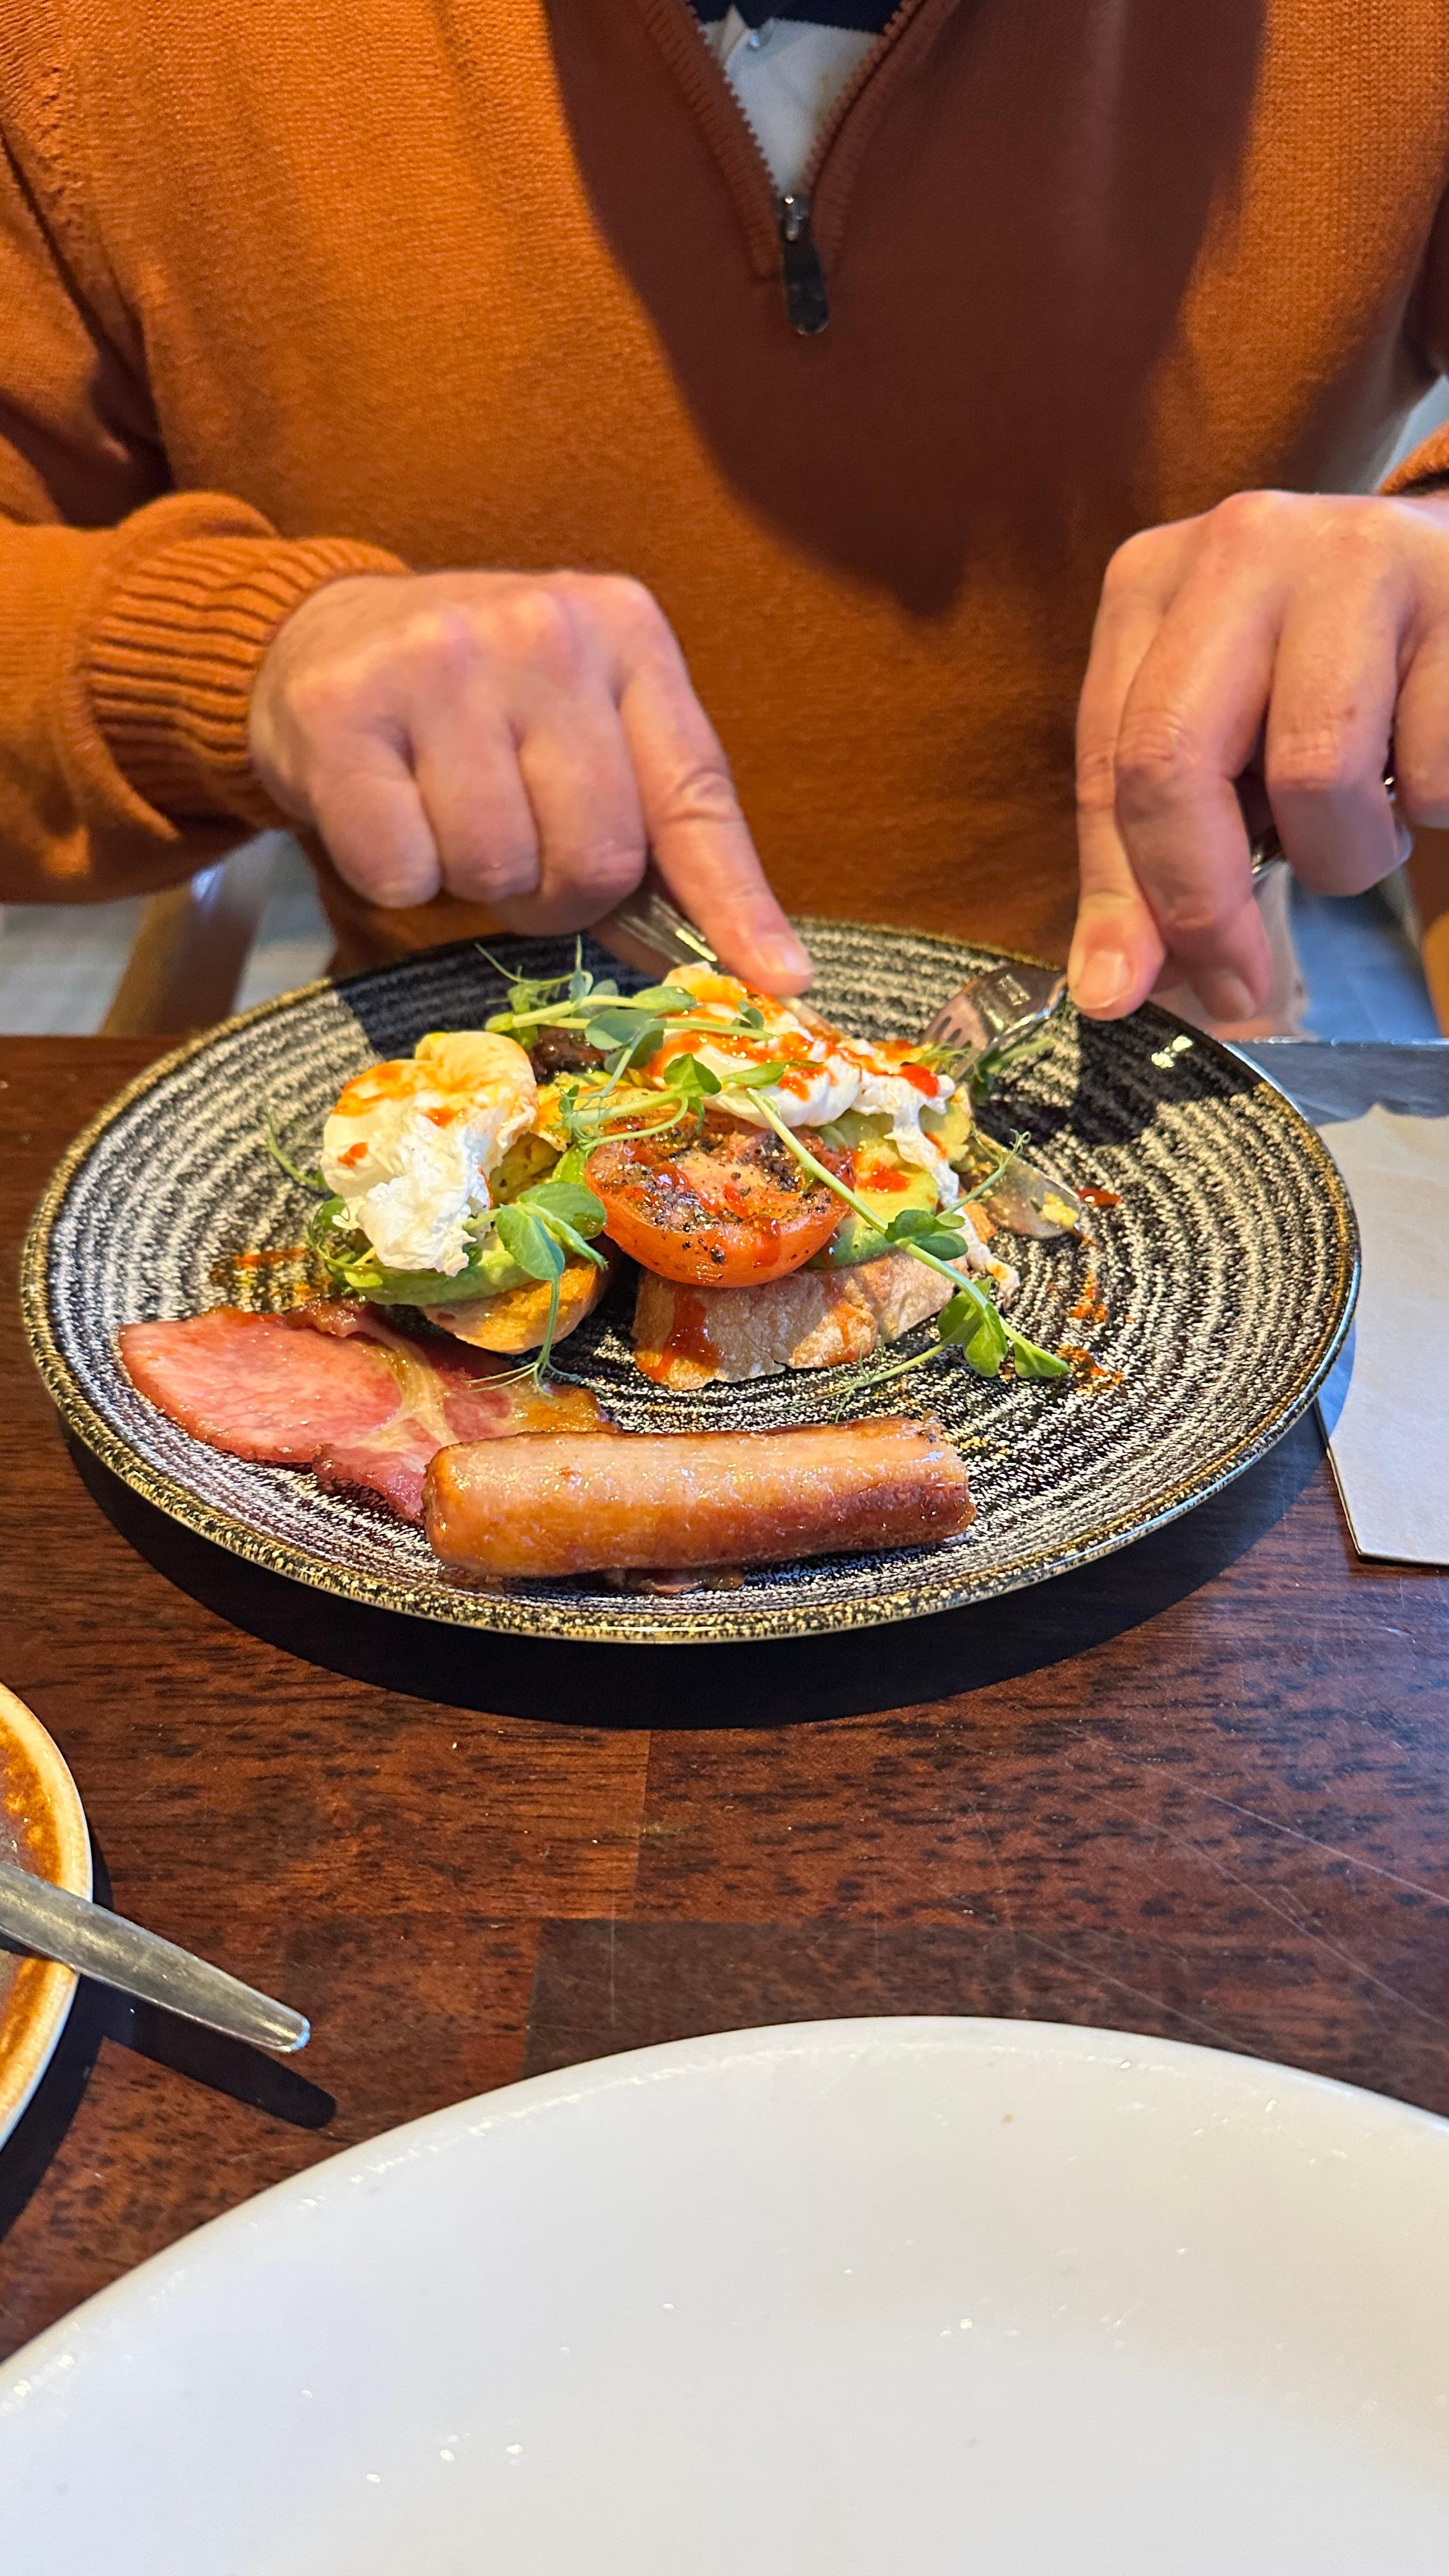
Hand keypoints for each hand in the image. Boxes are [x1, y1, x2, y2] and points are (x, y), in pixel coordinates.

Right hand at [248, 569, 811, 993]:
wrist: (327, 637)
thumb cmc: (481, 707)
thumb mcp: (588, 730)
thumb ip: (661, 831)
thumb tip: (758, 967)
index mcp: (625, 631)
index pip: (695, 797)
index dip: (733, 904)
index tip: (778, 980)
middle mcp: (542, 630)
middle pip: (596, 858)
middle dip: (558, 892)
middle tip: (518, 850)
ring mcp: (438, 660)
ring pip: (497, 869)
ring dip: (473, 881)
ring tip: (447, 817)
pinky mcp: (343, 711)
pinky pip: (401, 869)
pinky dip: (397, 875)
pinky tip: (388, 811)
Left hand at [1070, 490, 1445, 1021]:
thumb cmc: (1319, 680)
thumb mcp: (1221, 743)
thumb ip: (1154, 853)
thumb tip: (1113, 988)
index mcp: (1153, 579)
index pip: (1111, 761)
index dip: (1122, 895)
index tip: (1130, 996)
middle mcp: (1242, 546)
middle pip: (1175, 757)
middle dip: (1203, 901)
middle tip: (1239, 983)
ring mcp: (1357, 556)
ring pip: (1315, 774)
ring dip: (1344, 855)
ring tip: (1366, 828)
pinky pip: (1431, 771)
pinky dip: (1431, 809)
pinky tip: (1428, 765)